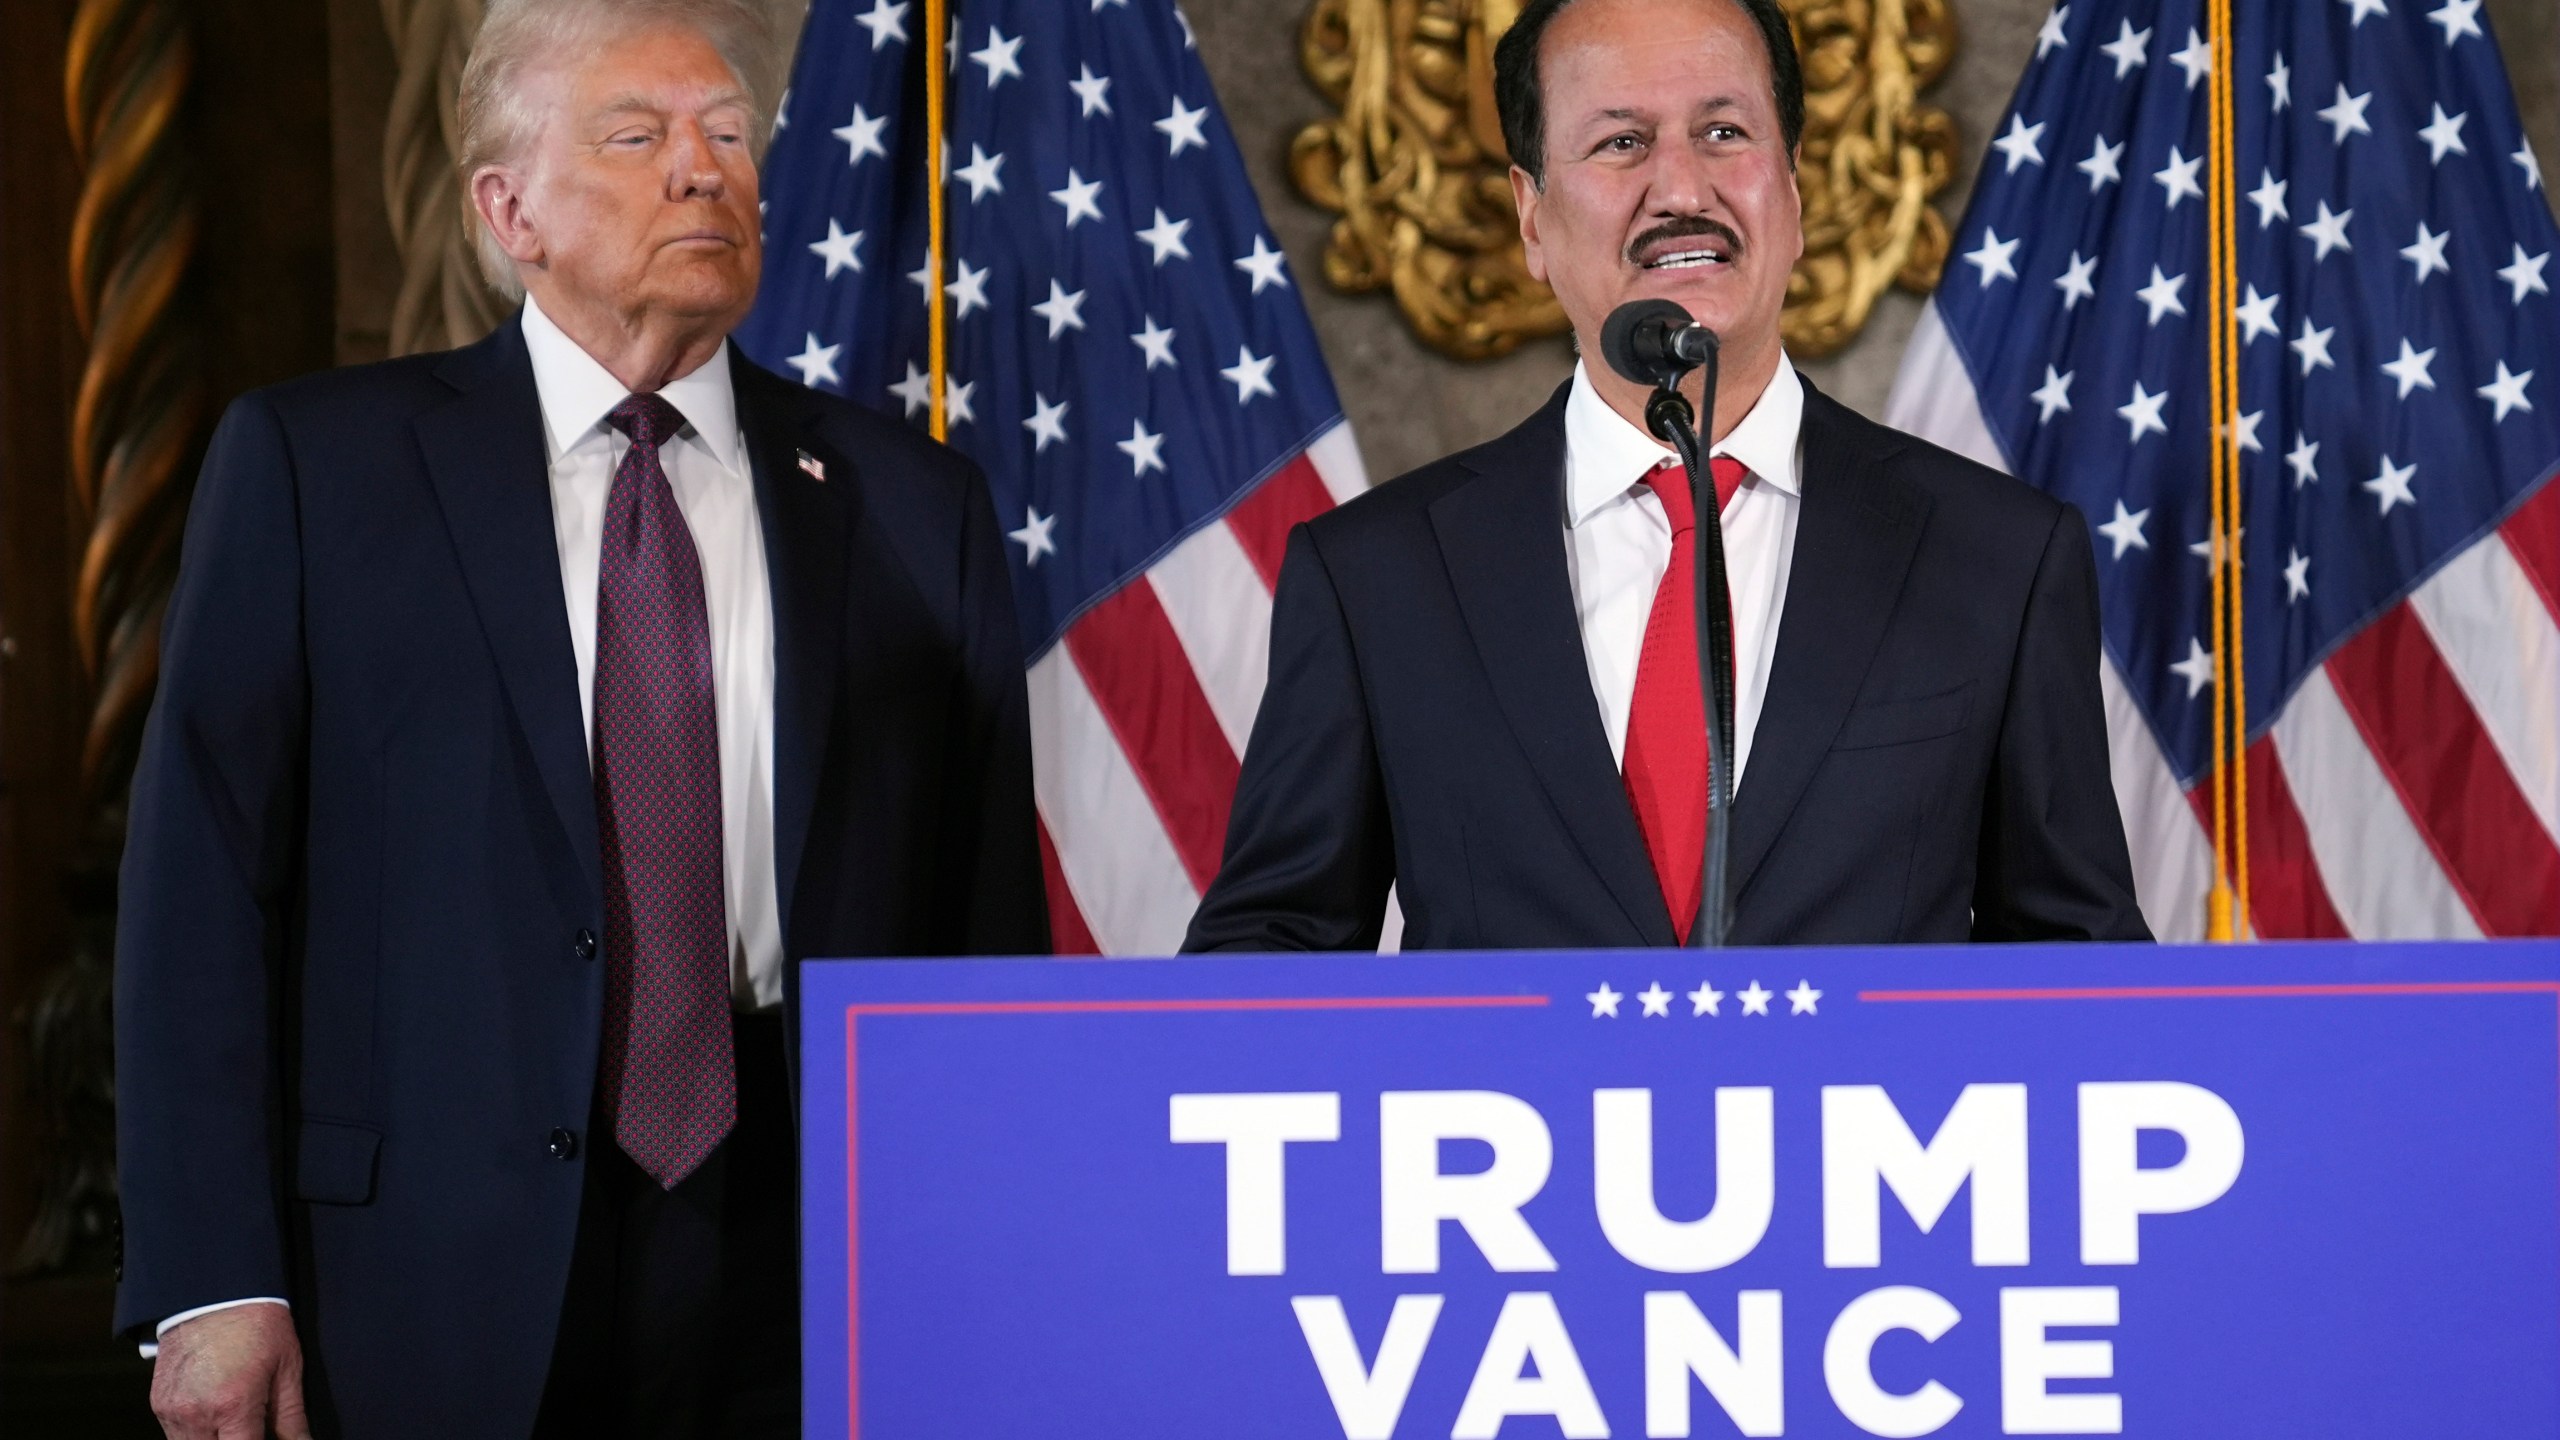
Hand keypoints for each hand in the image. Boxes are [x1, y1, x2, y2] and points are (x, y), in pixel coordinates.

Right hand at [149, 1303, 311, 1439]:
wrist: (215, 1292)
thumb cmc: (257, 1325)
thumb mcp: (287, 1368)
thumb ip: (291, 1417)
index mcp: (233, 1405)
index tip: (266, 1438)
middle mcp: (197, 1413)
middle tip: (250, 1429)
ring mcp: (172, 1410)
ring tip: (233, 1421)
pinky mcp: (158, 1404)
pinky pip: (174, 1435)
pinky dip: (194, 1433)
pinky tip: (214, 1414)